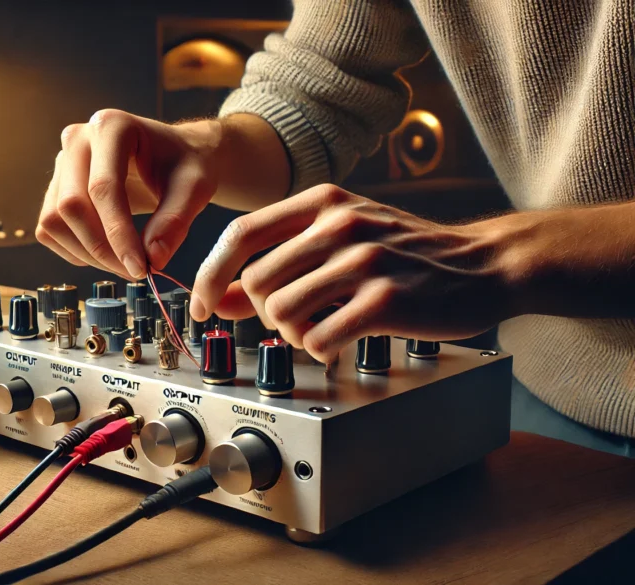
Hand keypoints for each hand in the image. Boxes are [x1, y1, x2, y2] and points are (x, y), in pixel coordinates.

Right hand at [37, 109, 222, 278]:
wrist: (175, 158)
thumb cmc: (185, 166)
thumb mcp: (195, 188)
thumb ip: (175, 221)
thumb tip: (153, 259)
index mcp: (112, 127)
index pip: (103, 188)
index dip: (118, 234)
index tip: (140, 268)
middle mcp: (78, 139)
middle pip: (71, 205)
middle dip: (102, 248)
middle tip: (136, 270)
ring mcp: (62, 164)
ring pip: (54, 221)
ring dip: (87, 254)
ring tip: (125, 263)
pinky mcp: (55, 188)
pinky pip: (49, 230)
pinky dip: (74, 251)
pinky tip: (107, 253)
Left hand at [189, 184, 513, 362]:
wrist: (486, 264)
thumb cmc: (407, 253)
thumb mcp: (342, 238)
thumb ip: (281, 263)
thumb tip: (218, 299)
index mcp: (323, 201)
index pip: (240, 233)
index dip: (209, 274)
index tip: (201, 305)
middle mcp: (339, 223)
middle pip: (255, 282)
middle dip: (265, 312)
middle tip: (297, 318)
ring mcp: (363, 259)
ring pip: (281, 312)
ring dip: (293, 333)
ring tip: (322, 329)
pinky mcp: (385, 298)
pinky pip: (318, 337)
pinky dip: (319, 349)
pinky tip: (339, 341)